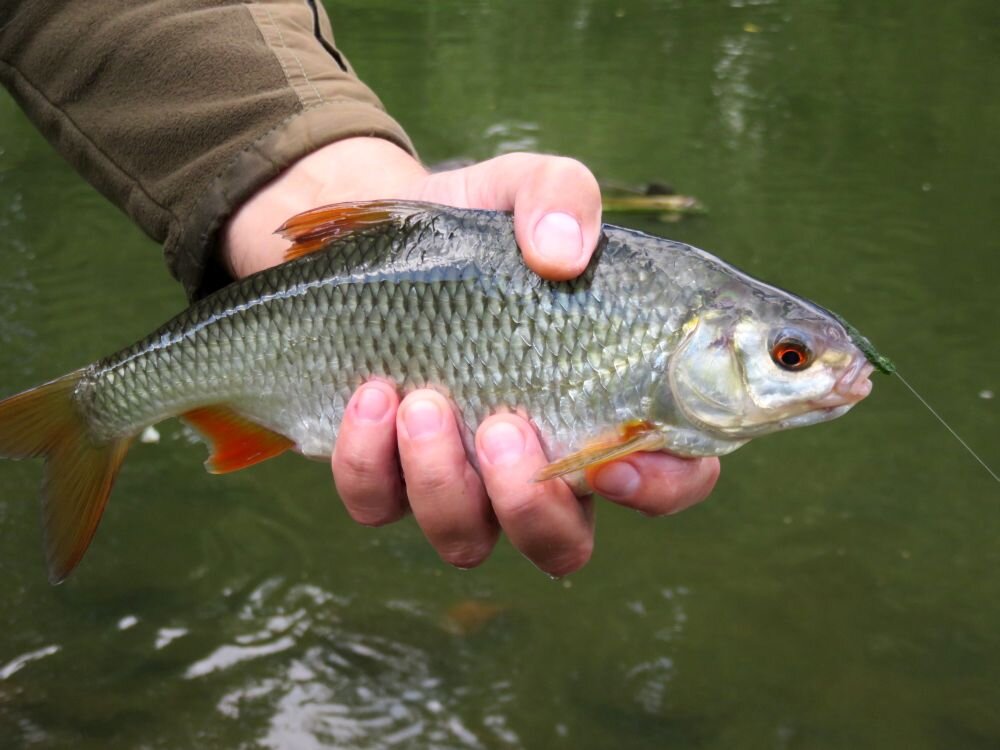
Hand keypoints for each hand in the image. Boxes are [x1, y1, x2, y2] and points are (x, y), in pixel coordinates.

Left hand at [224, 137, 719, 575]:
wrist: (368, 248)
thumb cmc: (472, 233)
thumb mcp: (523, 188)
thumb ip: (562, 195)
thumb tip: (562, 249)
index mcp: (602, 407)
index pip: (668, 477)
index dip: (658, 488)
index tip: (614, 459)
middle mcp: (538, 463)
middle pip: (562, 544)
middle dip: (533, 505)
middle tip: (504, 424)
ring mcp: (460, 480)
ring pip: (467, 538)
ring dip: (444, 479)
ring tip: (422, 397)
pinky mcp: (386, 477)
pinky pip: (380, 506)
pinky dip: (371, 460)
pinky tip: (369, 393)